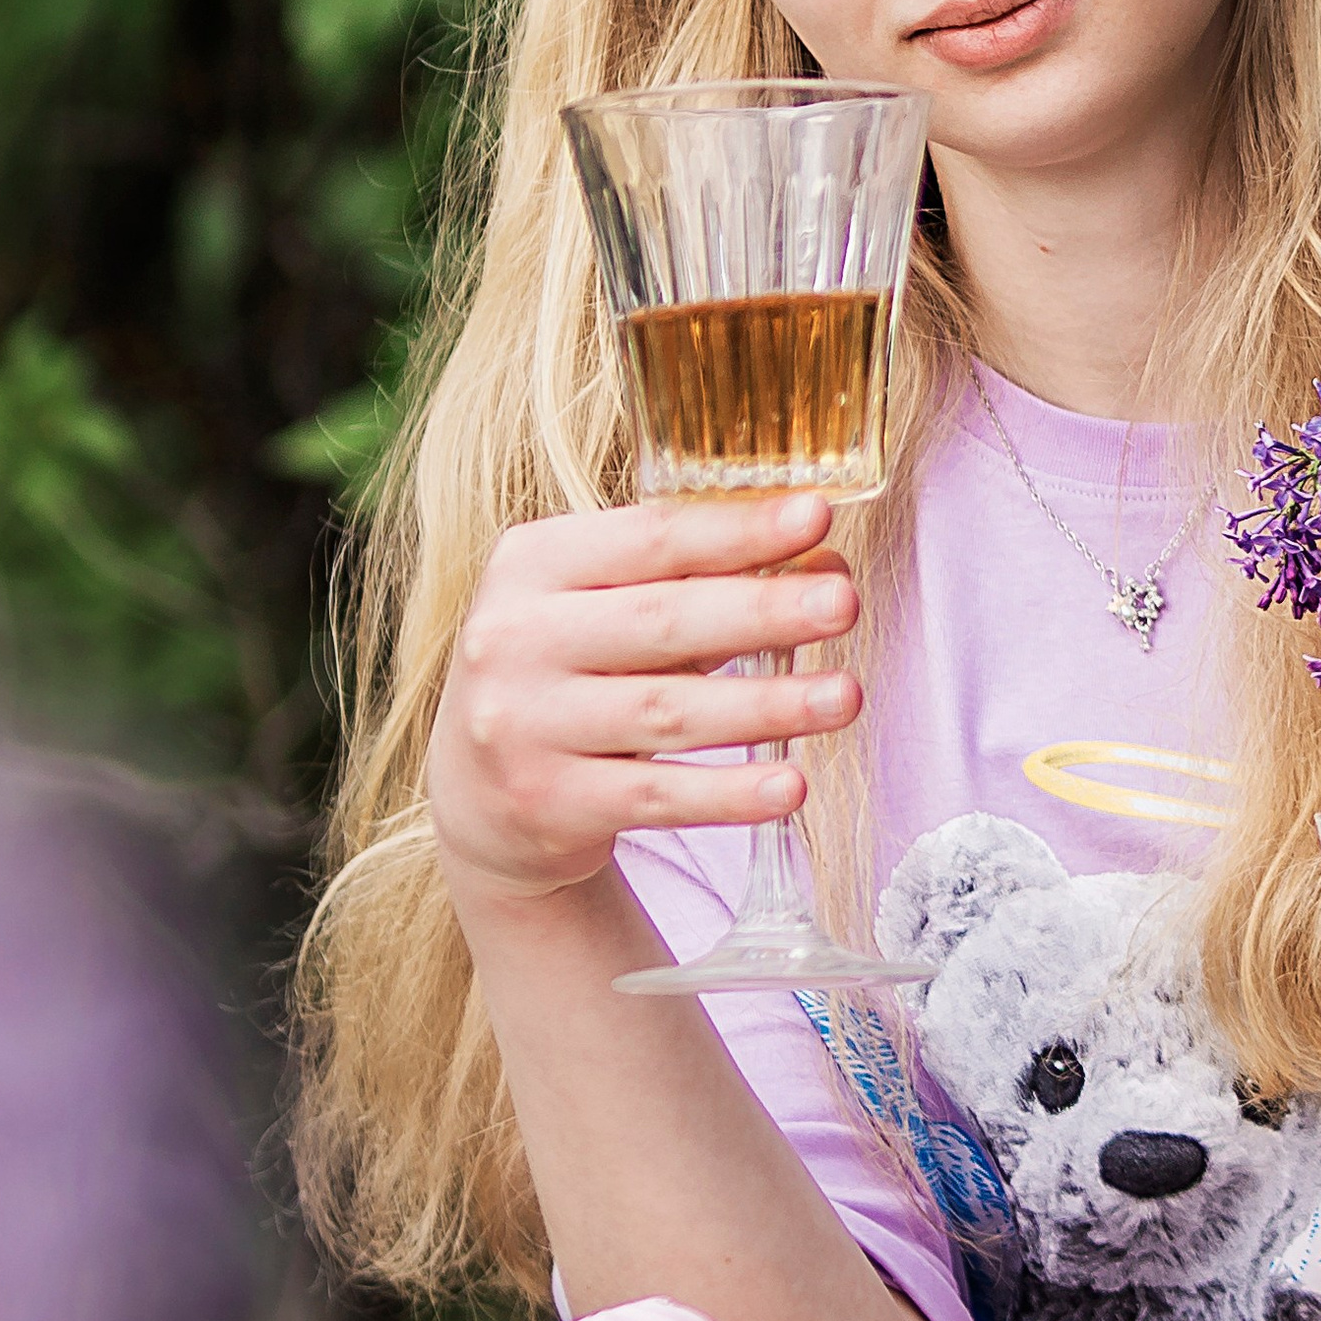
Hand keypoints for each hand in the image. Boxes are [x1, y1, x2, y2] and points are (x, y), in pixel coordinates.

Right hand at [427, 491, 859, 904]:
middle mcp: (512, 639)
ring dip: (766, 706)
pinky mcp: (546, 804)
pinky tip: (789, 785)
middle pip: (660, 622)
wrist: (477, 797)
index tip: (817, 516)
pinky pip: (654, 798)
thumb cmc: (567, 674)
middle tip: (842, 603)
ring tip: (844, 696)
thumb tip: (822, 565)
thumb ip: (693, 583)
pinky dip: (727, 793)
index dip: (736, 530)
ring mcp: (522, 726)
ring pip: (666, 713)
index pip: (649, 537)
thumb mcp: (599, 608)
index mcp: (530, 562)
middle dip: (761, 611)